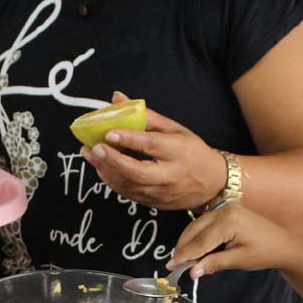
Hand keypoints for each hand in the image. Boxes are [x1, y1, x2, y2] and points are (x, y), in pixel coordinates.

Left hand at [82, 91, 228, 210]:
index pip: (152, 146)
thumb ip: (146, 116)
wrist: (212, 184)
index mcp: (180, 152)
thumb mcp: (176, 130)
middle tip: (94, 147)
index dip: (130, 139)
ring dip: (106, 170)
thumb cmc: (192, 152)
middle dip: (113, 160)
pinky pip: (128, 194)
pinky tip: (101, 168)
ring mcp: (161, 192)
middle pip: (138, 172)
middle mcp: (171, 175)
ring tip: (90, 154)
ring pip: (129, 185)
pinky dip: (112, 181)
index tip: (109, 132)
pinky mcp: (153, 203)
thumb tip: (118, 98)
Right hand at [169, 202, 302, 278]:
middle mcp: (224, 209)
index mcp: (229, 220)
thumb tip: (191, 273)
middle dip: (183, 248)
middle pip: (194, 230)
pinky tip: (195, 250)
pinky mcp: (226, 210)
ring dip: (188, 242)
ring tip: (182, 260)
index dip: (184, 255)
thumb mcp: (238, 260)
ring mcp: (225, 207)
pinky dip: (197, 237)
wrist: (283, 244)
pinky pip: (204, 224)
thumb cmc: (264, 253)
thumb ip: (213, 264)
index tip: (170, 267)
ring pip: (197, 226)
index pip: (200, 241)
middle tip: (173, 265)